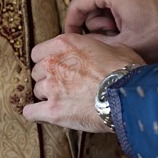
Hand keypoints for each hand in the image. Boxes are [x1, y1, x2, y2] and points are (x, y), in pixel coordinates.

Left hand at [22, 33, 142, 132]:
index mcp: (66, 44)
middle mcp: (54, 63)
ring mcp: (51, 87)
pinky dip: (34, 112)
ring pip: (37, 90)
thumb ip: (95, 46)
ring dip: (46, 93)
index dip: (47, 58)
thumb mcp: (113, 46)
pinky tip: (40, 112)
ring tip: (61, 98)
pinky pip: (31, 112)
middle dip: (48, 76)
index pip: (39, 51)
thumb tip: (94, 49)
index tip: (56, 64)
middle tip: (62, 82)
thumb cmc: (124, 69)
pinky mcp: (52, 110)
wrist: (127, 95)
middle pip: (37, 71)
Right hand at [64, 0, 157, 61]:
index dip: (71, 24)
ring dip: (107, 15)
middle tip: (106, 38)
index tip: (72, 40)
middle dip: (94, 21)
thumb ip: (95, 42)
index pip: (78, 3)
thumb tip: (79, 41)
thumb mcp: (124, 46)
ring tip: (123, 32)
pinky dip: (119, 8)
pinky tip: (131, 24)